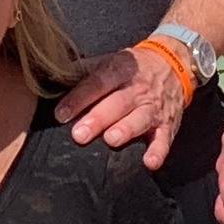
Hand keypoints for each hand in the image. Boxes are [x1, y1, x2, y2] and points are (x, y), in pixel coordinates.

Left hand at [60, 43, 190, 169]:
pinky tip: (149, 163)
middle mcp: (138, 89)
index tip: (61, 113)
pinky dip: (158, 152)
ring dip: (126, 130)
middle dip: (98, 119)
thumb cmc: (132, 67)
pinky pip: (164, 139)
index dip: (80, 98)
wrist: (174, 63)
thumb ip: (82, 70)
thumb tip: (49, 75)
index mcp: (120, 70)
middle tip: (79, 134)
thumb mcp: (109, 60)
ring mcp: (154, 108)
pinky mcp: (167, 125)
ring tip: (111, 140)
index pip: (98, 82)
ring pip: (140, 119)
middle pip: (117, 103)